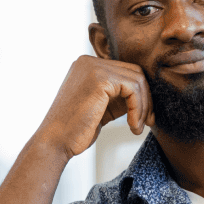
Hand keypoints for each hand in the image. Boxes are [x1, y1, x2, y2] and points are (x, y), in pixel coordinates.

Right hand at [36, 55, 152, 159]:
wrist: (56, 142)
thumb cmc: (76, 130)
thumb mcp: (102, 107)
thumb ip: (119, 96)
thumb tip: (147, 94)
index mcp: (88, 66)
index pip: (126, 72)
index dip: (141, 95)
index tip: (145, 117)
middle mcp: (89, 61)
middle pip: (134, 72)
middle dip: (146, 99)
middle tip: (148, 122)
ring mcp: (94, 67)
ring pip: (137, 80)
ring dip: (143, 107)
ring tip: (137, 127)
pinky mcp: (100, 79)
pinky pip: (133, 88)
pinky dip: (138, 108)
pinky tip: (132, 125)